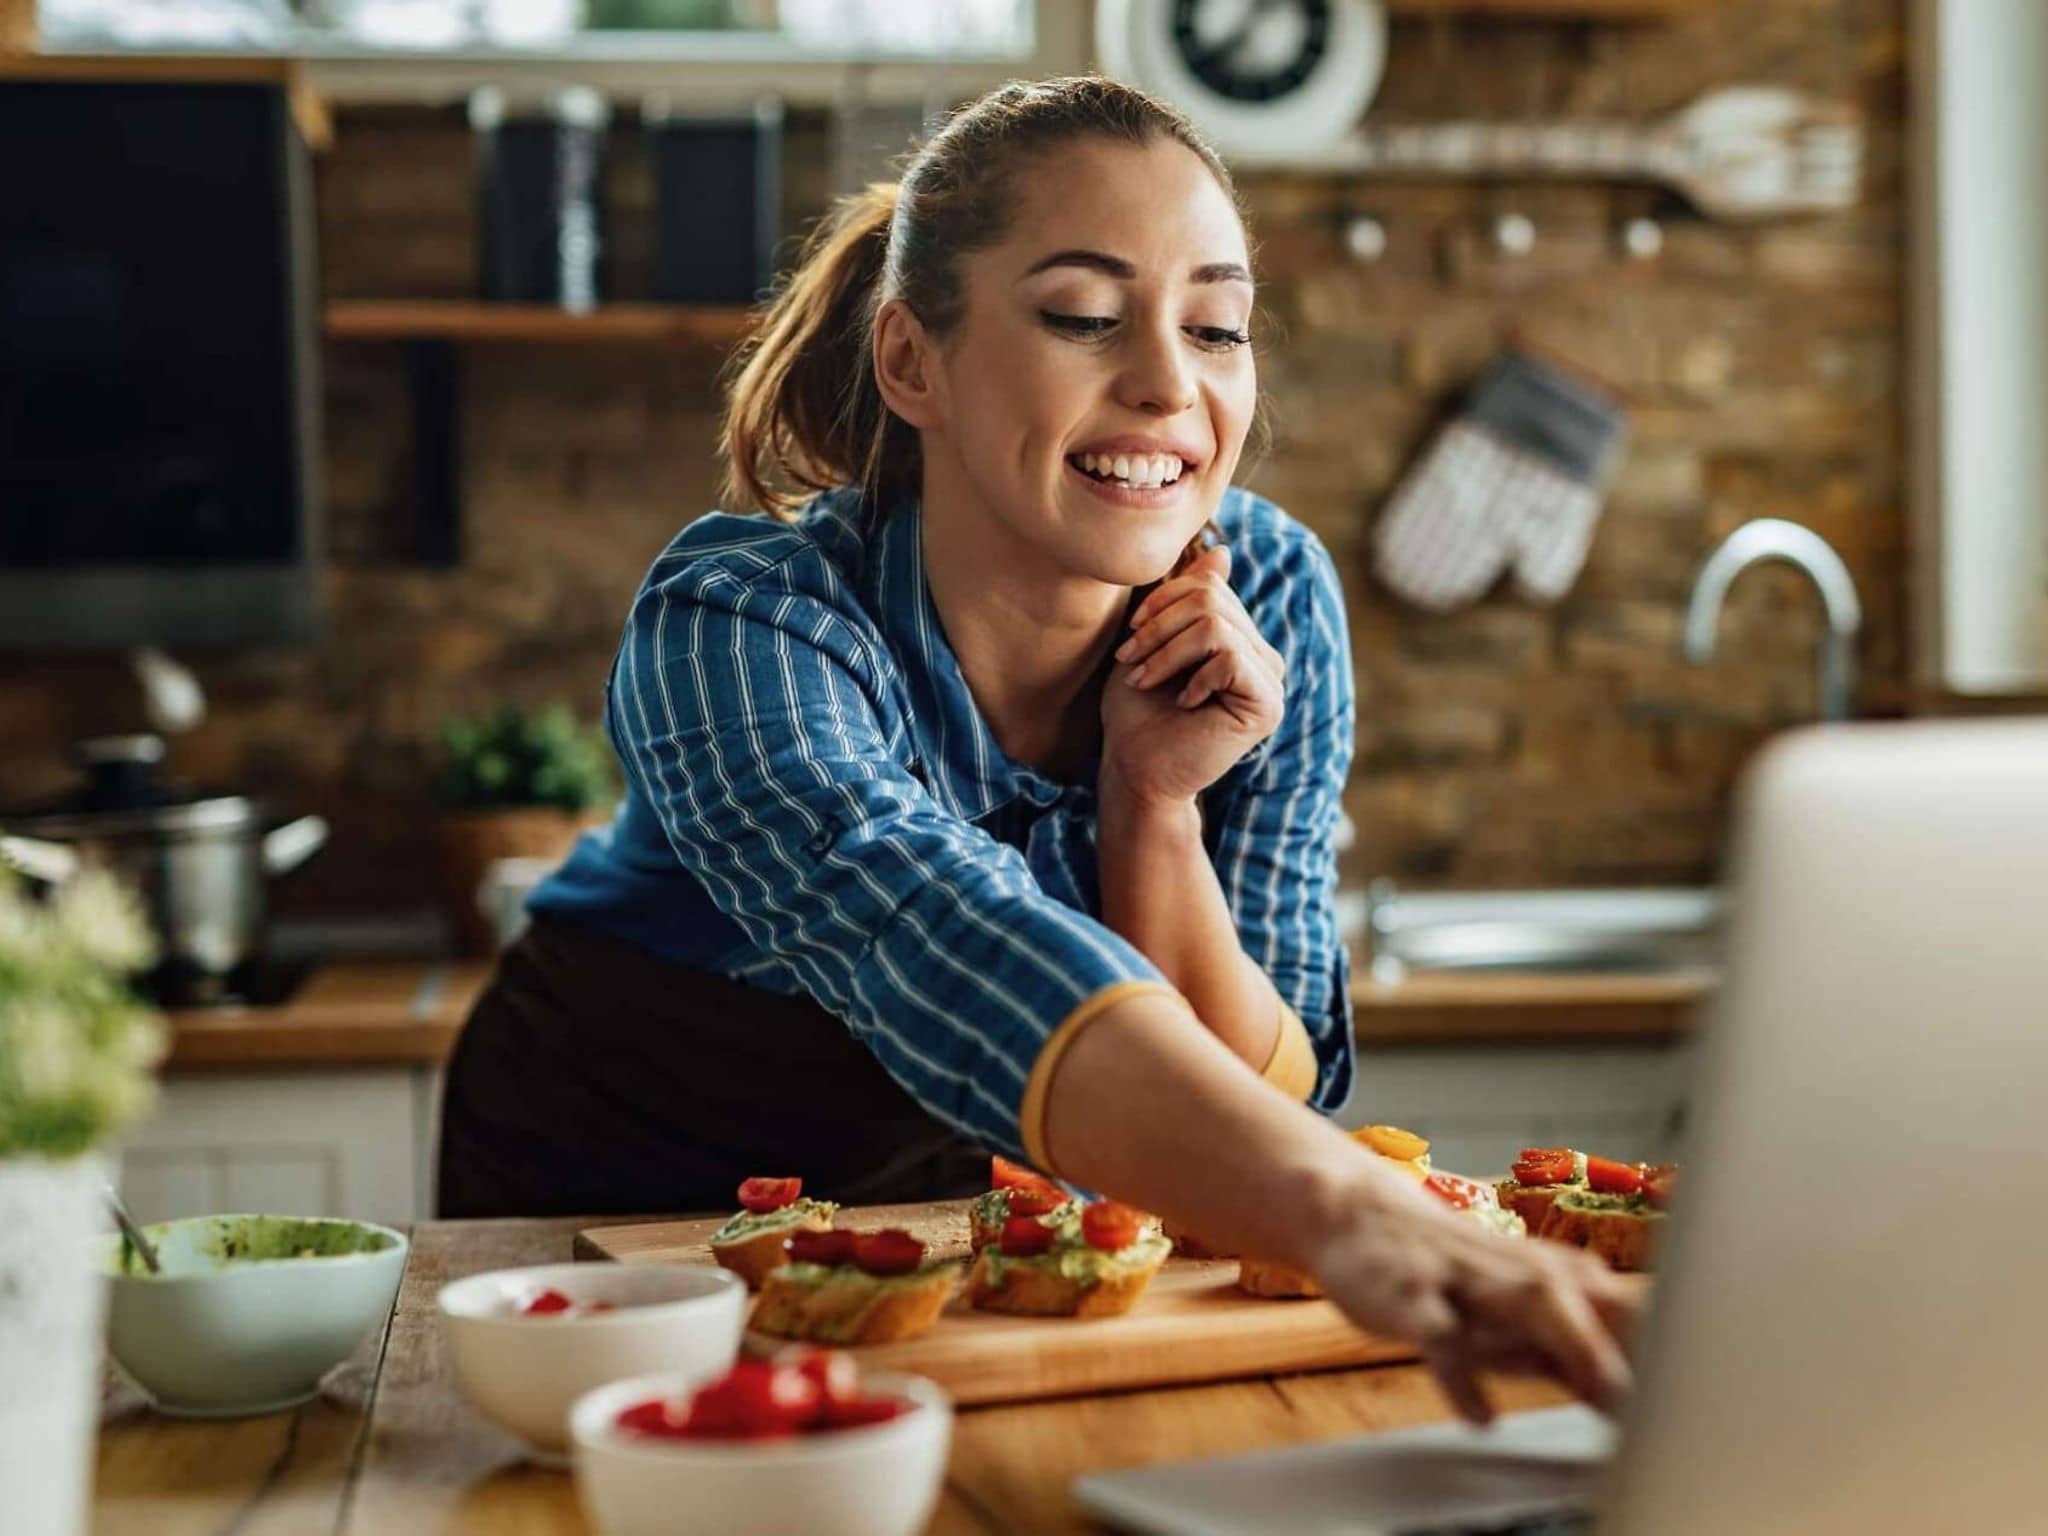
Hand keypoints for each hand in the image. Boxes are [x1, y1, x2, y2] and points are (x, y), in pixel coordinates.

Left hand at [1100, 545, 1284, 806]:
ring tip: (1144, 680)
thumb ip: (1186, 600)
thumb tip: (1223, 551)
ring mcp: (1270, 681)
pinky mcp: (1267, 704)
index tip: (1131, 636)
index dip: (1163, 600)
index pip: (1209, 586)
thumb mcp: (1154, 642)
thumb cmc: (1137, 712)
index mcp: (1240, 640)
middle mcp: (1262, 657)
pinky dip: (1193, 675)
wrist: (1135, 770)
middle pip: (1212, 598)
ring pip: (1216, 624)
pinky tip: (1184, 702)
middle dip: (1159, 625)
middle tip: (1130, 660)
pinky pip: (1229, 657)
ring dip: (1166, 651)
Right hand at [1309, 1178, 1645, 1424]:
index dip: (1677, 1356)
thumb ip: (1580, 1353)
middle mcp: (1525, 1272)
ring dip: (1576, 1344)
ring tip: (1605, 1393)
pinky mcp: (1415, 1296)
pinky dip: (1463, 1377)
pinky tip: (1482, 1415)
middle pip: (1600, 1304)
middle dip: (1642, 1347)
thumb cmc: (1451, 1276)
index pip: (1636, 1314)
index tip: (1702, 1404)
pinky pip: (1441, 1336)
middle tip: (1675, 1404)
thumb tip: (1644, 1398)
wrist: (1359, 1216)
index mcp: (1561, 1277)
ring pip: (1533, 1303)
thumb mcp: (1519, 1315)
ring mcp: (1470, 1280)